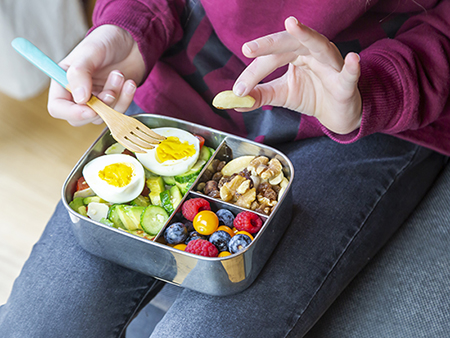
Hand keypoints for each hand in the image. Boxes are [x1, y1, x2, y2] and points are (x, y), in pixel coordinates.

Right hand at [48, 25, 145, 125]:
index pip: (58, 108)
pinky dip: (126, 99)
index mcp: (63, 81)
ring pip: (103, 116)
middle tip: (110, 91)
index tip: (90, 109)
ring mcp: (97, 100)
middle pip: (81, 119)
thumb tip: (80, 99)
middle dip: (99, 107)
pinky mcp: (114, 102)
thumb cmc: (106, 41)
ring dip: (115, 98)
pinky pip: (119, 112)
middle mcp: (78, 94)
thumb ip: (80, 73)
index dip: (72, 113)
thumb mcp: (90, 52)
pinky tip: (129, 82)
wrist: (131, 40)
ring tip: (120, 74)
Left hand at [233, 17, 361, 134]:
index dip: (253, 73)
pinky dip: (351, 66)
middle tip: (248, 48)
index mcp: (295, 53)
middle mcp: (312, 52)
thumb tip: (236, 101)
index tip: (238, 90)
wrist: (336, 112)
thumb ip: (260, 95)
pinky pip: (350, 73)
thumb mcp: (282, 94)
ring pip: (318, 46)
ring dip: (306, 35)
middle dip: (269, 44)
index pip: (270, 58)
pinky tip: (352, 58)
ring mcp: (331, 64)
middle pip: (289, 43)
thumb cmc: (312, 95)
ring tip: (292, 24)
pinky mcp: (346, 82)